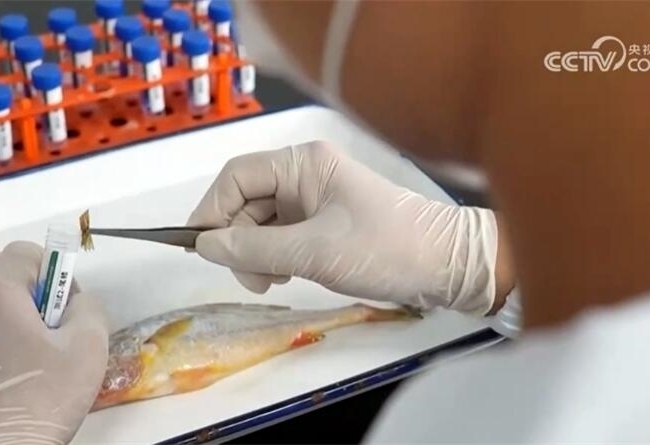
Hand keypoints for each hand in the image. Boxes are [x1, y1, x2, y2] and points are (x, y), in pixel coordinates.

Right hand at [188, 140, 501, 314]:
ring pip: (260, 222)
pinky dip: (274, 257)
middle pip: (245, 201)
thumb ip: (254, 249)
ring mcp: (314, 198)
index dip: (212, 210)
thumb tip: (204, 246)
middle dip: (238, 240)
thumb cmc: (386, 248)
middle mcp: (304, 174)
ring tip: (274, 280)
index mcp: (303, 164)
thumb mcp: (314, 252)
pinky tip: (286, 274)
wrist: (449, 266)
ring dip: (255, 253)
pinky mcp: (323, 222)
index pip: (236, 176)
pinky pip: (281, 235)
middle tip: (251, 278)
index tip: (201, 248)